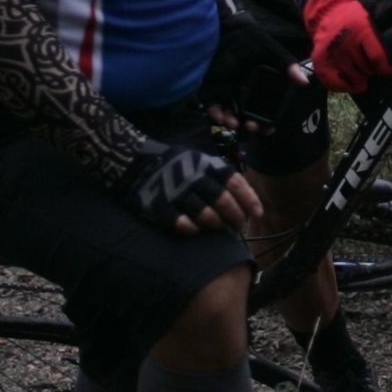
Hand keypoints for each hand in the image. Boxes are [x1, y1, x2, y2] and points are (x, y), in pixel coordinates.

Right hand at [118, 138, 257, 235]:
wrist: (135, 163)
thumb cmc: (175, 165)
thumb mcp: (200, 161)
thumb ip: (220, 177)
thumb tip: (243, 200)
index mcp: (206, 164)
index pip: (235, 183)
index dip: (249, 200)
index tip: (257, 214)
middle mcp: (194, 177)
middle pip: (223, 201)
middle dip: (234, 216)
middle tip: (237, 225)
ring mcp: (176, 192)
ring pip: (205, 215)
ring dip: (215, 224)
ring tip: (217, 227)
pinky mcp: (159, 206)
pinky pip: (181, 223)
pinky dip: (191, 229)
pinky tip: (195, 230)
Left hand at [198, 9, 307, 131]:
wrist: (228, 31)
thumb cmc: (251, 40)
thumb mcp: (272, 52)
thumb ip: (287, 65)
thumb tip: (304, 82)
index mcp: (260, 85)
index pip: (265, 110)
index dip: (267, 123)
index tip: (268, 129)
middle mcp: (244, 91)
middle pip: (247, 116)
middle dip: (249, 126)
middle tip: (251, 127)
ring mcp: (227, 91)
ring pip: (229, 114)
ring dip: (231, 122)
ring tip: (234, 123)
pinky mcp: (212, 89)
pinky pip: (212, 106)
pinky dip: (215, 114)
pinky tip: (220, 116)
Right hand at [302, 0, 390, 93]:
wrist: (326, 11)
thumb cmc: (353, 15)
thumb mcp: (372, 11)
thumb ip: (390, 12)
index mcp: (362, 29)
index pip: (377, 56)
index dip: (386, 67)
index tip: (388, 70)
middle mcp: (346, 41)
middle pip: (366, 69)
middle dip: (372, 70)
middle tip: (372, 66)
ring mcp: (332, 52)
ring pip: (352, 77)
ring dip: (360, 79)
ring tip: (362, 73)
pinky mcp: (320, 60)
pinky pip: (334, 83)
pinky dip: (344, 86)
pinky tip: (350, 83)